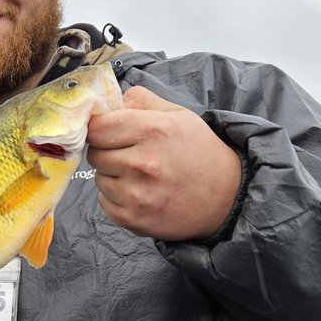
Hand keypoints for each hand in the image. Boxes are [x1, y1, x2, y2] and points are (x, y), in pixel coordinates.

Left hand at [86, 86, 242, 239]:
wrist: (225, 197)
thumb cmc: (199, 151)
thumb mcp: (178, 114)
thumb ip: (141, 101)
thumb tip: (109, 102)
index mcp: (153, 131)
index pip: (97, 128)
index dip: (99, 128)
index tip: (107, 132)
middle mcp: (142, 164)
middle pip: (95, 154)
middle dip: (107, 151)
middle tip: (129, 154)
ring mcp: (137, 195)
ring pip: (98, 179)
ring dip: (112, 176)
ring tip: (139, 175)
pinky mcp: (134, 219)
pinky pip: (104, 203)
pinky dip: (116, 198)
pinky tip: (138, 193)